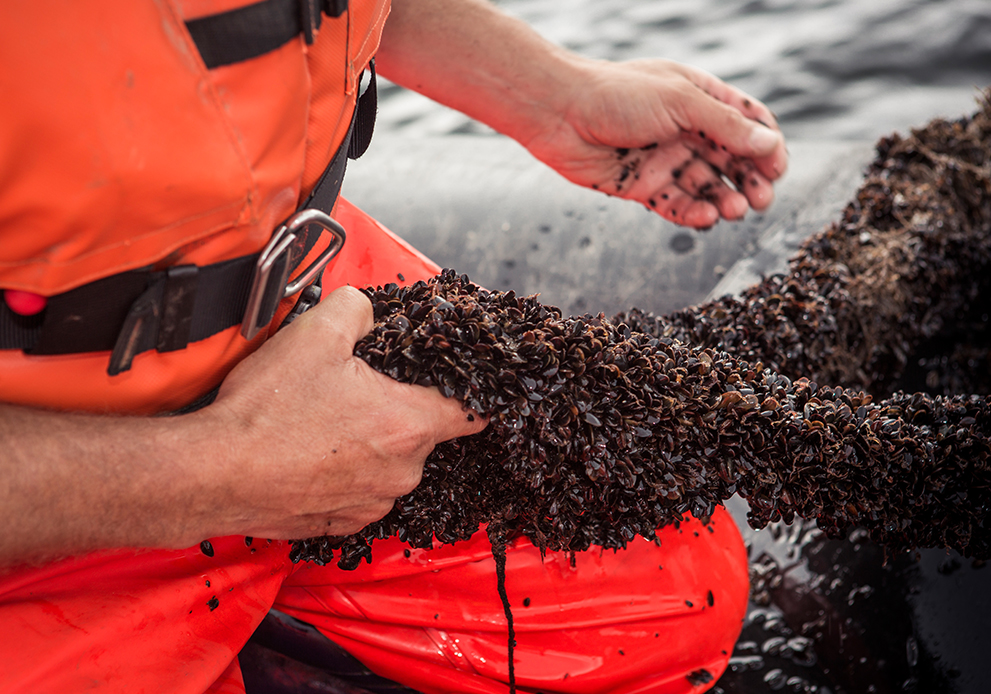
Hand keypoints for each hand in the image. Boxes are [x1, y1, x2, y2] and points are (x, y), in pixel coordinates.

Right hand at [202, 285, 486, 539]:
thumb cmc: (268, 410)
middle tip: (355, 390)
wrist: (214, 473)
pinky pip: (359, 490)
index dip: (465, 392)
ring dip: (368, 443)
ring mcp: (373, 503)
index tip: (456, 384)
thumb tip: (367, 311)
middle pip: (422, 434)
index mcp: (409, 424)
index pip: (472, 412)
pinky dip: (343, 472)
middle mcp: (402, 472)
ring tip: (322, 423)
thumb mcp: (316, 332)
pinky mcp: (342, 524)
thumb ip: (357, 309)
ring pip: (389, 463)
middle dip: (397, 410)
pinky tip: (308, 453)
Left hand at [523, 58, 787, 228]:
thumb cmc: (617, 95)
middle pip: (732, 159)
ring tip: (735, 210)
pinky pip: (677, 205)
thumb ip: (726, 126)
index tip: (778, 168)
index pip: (747, 123)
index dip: (766, 146)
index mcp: (699, 98)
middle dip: (750, 180)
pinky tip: (706, 218)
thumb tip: (770, 146)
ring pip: (706, 186)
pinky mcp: (643, 186)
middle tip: (761, 200)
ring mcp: (665, 159)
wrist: (559, 114)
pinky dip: (694, 214)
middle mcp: (685, 129)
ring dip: (725, 199)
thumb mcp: (680, 102)